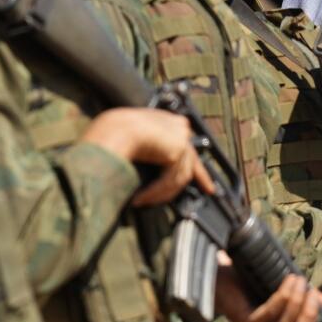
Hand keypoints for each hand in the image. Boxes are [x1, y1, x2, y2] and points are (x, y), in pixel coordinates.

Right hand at [81, 108, 214, 206]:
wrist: (114, 131)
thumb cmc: (112, 133)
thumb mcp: (130, 137)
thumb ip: (145, 148)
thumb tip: (144, 166)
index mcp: (167, 119)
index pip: (184, 141)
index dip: (190, 159)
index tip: (196, 172)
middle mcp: (178, 126)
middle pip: (192, 157)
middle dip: (202, 176)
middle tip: (208, 189)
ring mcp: (180, 138)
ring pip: (179, 176)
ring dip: (160, 193)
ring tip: (143, 201)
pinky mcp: (177, 151)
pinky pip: (170, 181)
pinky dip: (155, 193)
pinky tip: (140, 199)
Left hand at [214, 253, 321, 321]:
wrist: (223, 274)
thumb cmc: (254, 283)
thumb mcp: (288, 292)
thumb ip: (309, 301)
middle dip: (309, 317)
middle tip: (311, 293)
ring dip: (296, 302)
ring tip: (299, 280)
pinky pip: (270, 314)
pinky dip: (282, 298)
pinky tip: (288, 283)